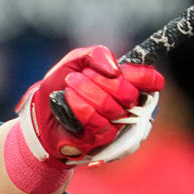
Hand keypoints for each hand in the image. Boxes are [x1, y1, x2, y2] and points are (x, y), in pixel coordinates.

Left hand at [17, 45, 163, 165]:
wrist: (42, 109)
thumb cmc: (63, 84)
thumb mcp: (76, 60)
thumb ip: (97, 55)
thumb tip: (115, 69)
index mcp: (127, 83)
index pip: (151, 81)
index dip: (143, 76)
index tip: (122, 71)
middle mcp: (126, 106)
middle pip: (129, 94)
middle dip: (102, 81)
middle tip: (81, 75)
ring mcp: (115, 124)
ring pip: (112, 108)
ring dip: (87, 91)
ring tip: (70, 84)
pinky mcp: (100, 138)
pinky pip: (97, 122)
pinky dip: (81, 106)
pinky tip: (69, 98)